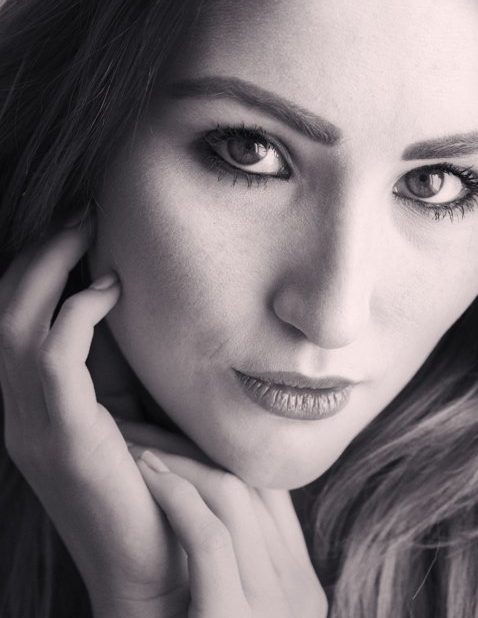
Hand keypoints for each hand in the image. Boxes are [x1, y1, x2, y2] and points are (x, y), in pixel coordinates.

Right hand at [0, 218, 190, 615]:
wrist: (158, 566)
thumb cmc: (158, 488)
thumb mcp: (133, 415)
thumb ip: (120, 369)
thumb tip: (132, 304)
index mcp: (36, 405)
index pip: (18, 319)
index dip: (42, 266)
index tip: (85, 226)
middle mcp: (20, 412)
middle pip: (4, 310)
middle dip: (40, 254)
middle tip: (85, 214)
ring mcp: (32, 425)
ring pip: (14, 324)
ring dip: (50, 268)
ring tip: (91, 232)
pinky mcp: (63, 438)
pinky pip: (51, 358)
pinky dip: (75, 313)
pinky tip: (111, 289)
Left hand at [123, 423, 327, 617]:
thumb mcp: (241, 610)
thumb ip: (245, 575)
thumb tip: (219, 510)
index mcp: (302, 591)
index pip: (275, 497)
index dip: (228, 458)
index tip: (178, 437)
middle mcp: (297, 594)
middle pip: (253, 489)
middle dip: (196, 451)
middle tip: (143, 427)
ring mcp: (273, 610)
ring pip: (233, 500)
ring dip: (177, 463)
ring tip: (133, 443)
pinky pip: (211, 539)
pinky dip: (177, 498)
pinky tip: (145, 475)